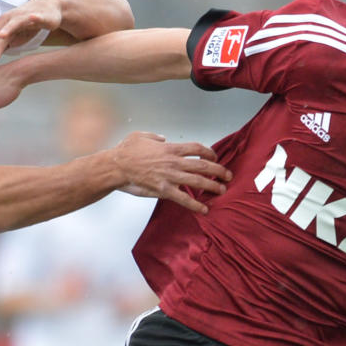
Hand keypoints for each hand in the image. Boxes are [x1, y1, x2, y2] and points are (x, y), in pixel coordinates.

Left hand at [0, 0, 65, 70]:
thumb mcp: (12, 40)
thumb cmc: (27, 25)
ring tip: (1, 37)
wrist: (45, 8)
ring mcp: (22, 17)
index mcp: (1, 28)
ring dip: (7, 30)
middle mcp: (9, 20)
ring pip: (13, 24)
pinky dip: (32, 17)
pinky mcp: (36, 15)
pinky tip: (32, 18)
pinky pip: (34, 16)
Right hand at [114, 133, 229, 212]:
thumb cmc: (126, 152)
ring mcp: (170, 176)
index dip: (209, 153)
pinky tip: (204, 209)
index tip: (215, 158)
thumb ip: (155, 137)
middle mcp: (174, 162)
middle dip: (219, 170)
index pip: (197, 148)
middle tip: (228, 175)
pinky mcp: (164, 190)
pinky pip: (184, 199)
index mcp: (170, 148)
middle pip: (203, 165)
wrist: (117, 166)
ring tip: (222, 190)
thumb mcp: (141, 136)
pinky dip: (196, 205)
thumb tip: (162, 138)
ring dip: (213, 186)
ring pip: (198, 181)